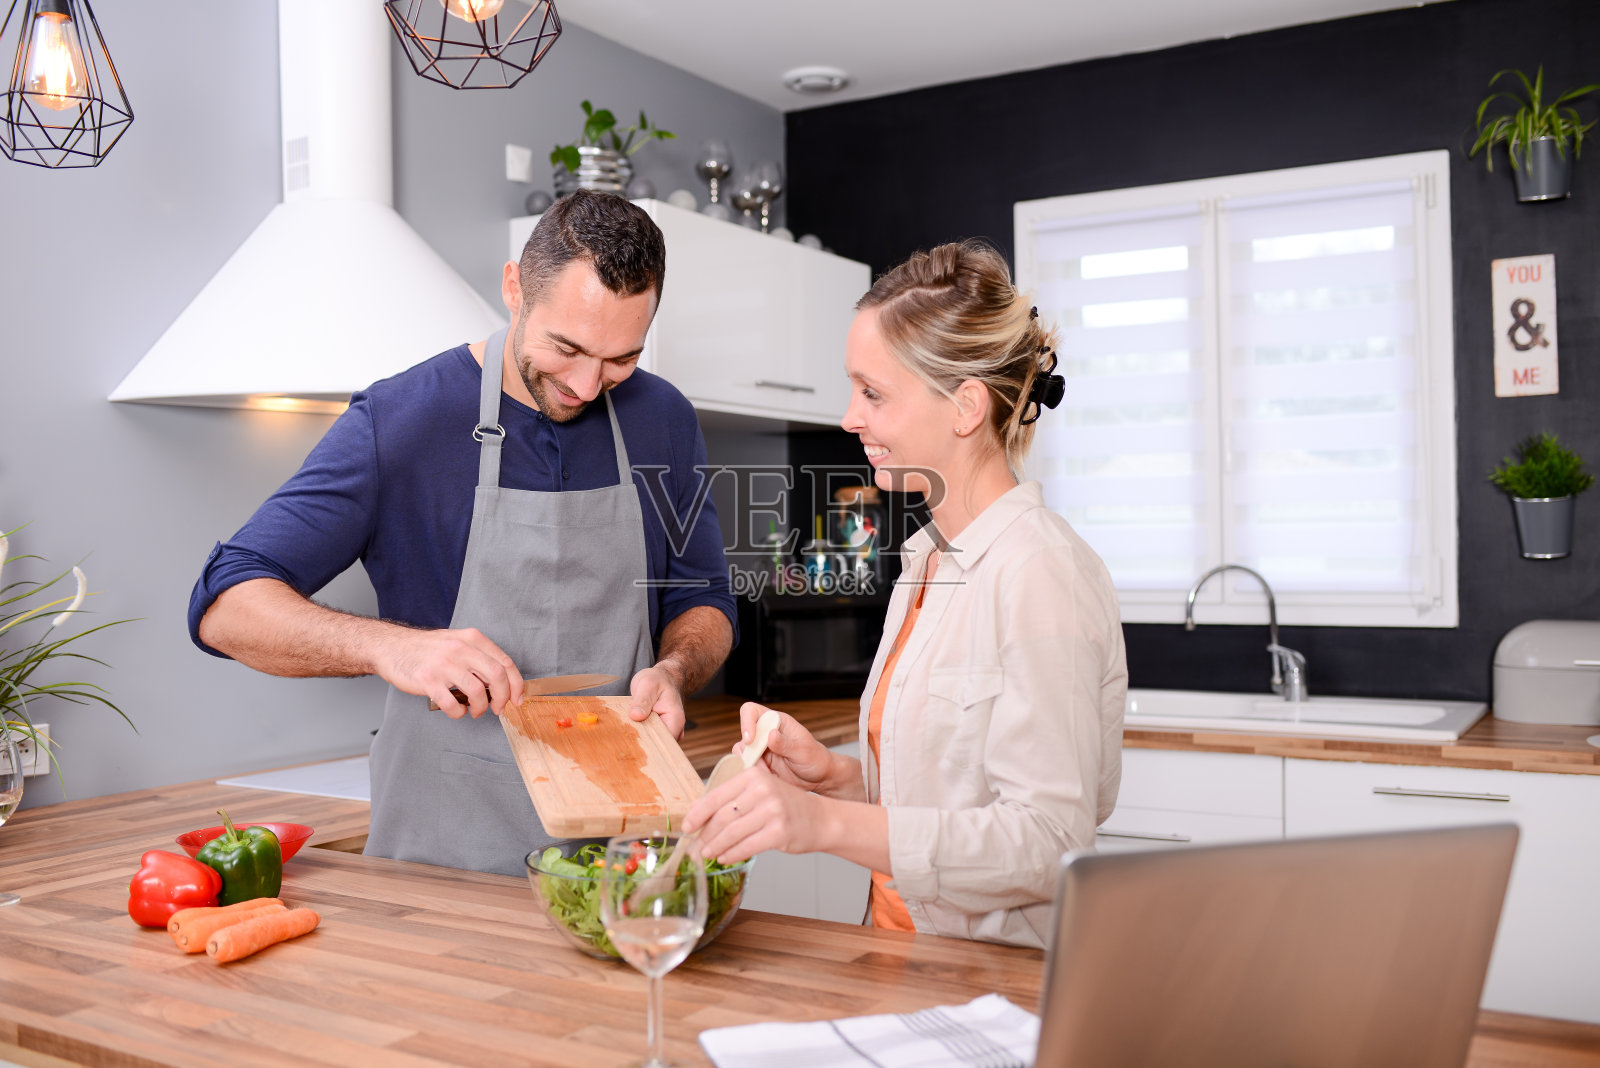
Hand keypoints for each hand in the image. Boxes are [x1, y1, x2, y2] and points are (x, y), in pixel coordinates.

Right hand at [372, 627, 522, 718]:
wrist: (391, 646)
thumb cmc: (427, 649)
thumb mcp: (457, 642)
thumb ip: (478, 657)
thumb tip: (502, 682)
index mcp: (472, 638)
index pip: (505, 662)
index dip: (516, 685)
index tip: (517, 699)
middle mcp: (461, 649)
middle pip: (497, 676)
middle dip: (503, 698)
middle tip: (498, 708)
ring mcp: (444, 664)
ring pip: (477, 692)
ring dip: (481, 708)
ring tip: (475, 711)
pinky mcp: (428, 680)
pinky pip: (452, 704)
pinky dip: (459, 712)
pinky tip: (457, 710)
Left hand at [627, 664, 684, 737]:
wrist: (665, 679)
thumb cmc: (659, 680)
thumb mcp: (648, 685)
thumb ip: (642, 700)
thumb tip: (635, 716)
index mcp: (674, 719)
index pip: (664, 742)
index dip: (649, 744)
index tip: (632, 738)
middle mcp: (673, 729)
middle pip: (657, 746)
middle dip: (641, 743)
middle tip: (625, 733)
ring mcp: (666, 732)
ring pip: (652, 743)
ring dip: (639, 738)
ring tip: (627, 729)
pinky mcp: (658, 732)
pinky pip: (648, 738)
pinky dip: (639, 734)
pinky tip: (630, 728)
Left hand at [682, 765, 821, 865]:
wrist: (820, 818)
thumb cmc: (786, 806)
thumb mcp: (761, 792)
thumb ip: (735, 799)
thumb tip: (700, 817)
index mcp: (754, 775)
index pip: (716, 796)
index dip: (697, 814)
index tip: (686, 826)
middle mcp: (763, 790)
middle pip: (722, 817)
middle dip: (705, 835)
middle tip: (694, 846)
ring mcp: (772, 810)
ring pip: (732, 833)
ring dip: (715, 847)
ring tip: (706, 854)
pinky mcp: (779, 832)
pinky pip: (747, 846)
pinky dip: (732, 854)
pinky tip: (724, 858)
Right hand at [735, 702, 846, 794]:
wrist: (819, 778)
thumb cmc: (815, 758)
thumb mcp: (803, 751)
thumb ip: (786, 744)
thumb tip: (770, 735)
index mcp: (776, 722)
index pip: (751, 711)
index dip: (746, 722)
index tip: (750, 740)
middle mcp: (764, 733)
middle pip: (743, 736)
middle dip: (749, 753)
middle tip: (763, 767)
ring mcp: (760, 750)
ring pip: (741, 754)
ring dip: (751, 766)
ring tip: (769, 775)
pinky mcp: (759, 765)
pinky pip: (746, 768)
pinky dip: (753, 775)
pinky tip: (768, 779)